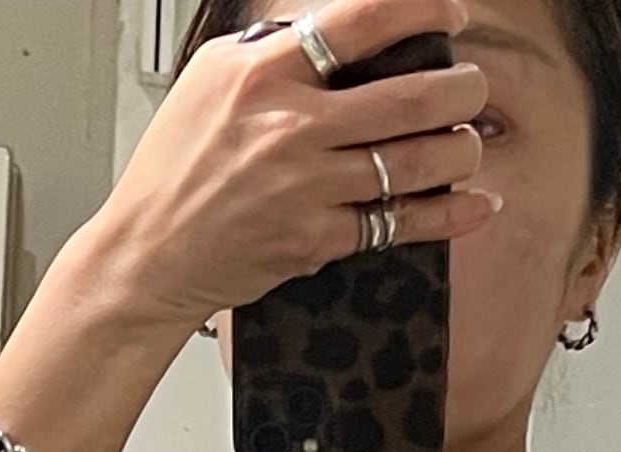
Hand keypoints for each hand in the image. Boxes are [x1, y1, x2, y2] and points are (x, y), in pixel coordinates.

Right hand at [78, 0, 501, 337]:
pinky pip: (398, 224)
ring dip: (460, 150)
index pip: (364, 21)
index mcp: (265, 73)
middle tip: (471, 88)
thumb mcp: (210, 82)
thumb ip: (273, 51)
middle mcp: (291, 127)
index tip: (452, 13)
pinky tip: (474, 205)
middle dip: (460, 88)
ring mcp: (306, 188)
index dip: (423, 10)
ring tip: (468, 143)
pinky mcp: (314, 240)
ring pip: (414, 161)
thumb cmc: (172, 172)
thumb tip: (335, 31)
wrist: (145, 257)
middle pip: (410, 96)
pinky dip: (447, 216)